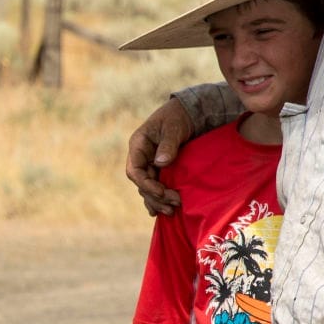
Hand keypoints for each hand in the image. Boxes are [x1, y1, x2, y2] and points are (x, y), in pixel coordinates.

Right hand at [126, 97, 191, 215]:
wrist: (189, 112)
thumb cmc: (179, 116)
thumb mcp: (174, 127)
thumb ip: (168, 144)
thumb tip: (160, 163)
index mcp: (138, 145)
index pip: (134, 171)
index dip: (146, 184)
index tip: (161, 192)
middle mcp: (141, 157)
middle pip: (142, 183)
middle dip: (156, 196)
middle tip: (175, 204)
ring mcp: (150, 164)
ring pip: (148, 188)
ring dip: (158, 201)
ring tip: (172, 212)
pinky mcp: (160, 169)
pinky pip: (156, 187)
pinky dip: (158, 199)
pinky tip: (163, 211)